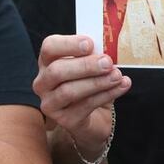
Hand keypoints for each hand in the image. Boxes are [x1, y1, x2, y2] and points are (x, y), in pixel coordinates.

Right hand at [32, 35, 130, 154]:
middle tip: (107, 62)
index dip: (68, 44)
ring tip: (117, 76)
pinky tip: (120, 87)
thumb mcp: (91, 65)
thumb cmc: (90, 83)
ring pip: (69, 91)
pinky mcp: (64, 120)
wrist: (95, 116)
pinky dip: (105, 95)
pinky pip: (85, 106)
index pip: (49, 47)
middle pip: (57, 71)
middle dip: (85, 66)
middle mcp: (43, 82)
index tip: (89, 44)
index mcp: (47, 61)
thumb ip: (94, 55)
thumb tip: (106, 50)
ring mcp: (51, 103)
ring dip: (96, 82)